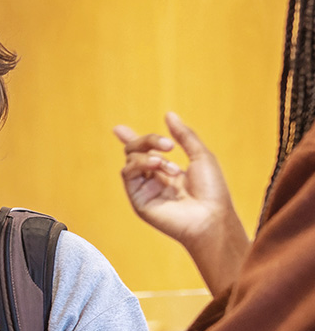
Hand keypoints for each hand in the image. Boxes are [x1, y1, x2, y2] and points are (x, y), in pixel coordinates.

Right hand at [114, 112, 249, 294]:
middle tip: (168, 145)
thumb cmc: (211, 190)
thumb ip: (184, 135)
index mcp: (165, 170)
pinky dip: (140, 164)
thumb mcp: (200, 155)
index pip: (143, 151)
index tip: (119, 129)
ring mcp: (144, 189)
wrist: (211, 216)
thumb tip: (169, 114)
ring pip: (130, 159)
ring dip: (148, 155)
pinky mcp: (138, 200)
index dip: (130, 139)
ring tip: (170, 165)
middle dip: (147, 140)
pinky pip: (128, 173)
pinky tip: (157, 166)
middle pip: (134, 150)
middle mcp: (152, 179)